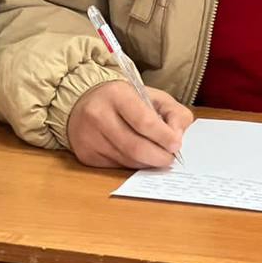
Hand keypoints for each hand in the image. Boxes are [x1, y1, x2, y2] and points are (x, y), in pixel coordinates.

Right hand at [67, 81, 193, 168]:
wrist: (83, 101)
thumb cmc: (123, 99)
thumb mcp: (151, 95)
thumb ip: (173, 113)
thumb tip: (178, 138)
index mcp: (117, 94)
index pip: (144, 122)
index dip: (164, 137)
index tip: (176, 144)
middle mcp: (98, 115)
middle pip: (136, 148)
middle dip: (159, 157)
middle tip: (169, 158)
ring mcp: (90, 137)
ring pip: (128, 161)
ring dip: (147, 163)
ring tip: (155, 155)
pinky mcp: (86, 154)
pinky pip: (116, 168)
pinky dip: (132, 165)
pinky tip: (136, 156)